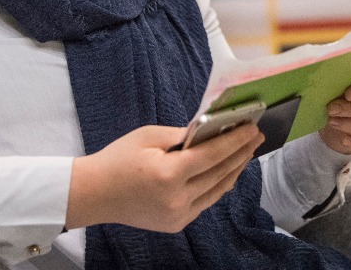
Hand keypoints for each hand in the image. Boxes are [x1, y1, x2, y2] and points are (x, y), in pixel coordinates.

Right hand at [65, 123, 263, 231]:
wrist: (94, 194)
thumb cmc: (118, 159)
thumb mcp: (148, 136)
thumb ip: (181, 135)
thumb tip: (209, 130)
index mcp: (168, 174)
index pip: (212, 155)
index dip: (235, 140)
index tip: (251, 128)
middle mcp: (177, 198)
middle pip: (219, 173)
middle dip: (241, 153)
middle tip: (256, 137)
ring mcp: (177, 215)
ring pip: (216, 190)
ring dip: (234, 170)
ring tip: (246, 152)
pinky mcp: (175, 223)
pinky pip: (205, 202)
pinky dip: (218, 185)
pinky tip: (227, 172)